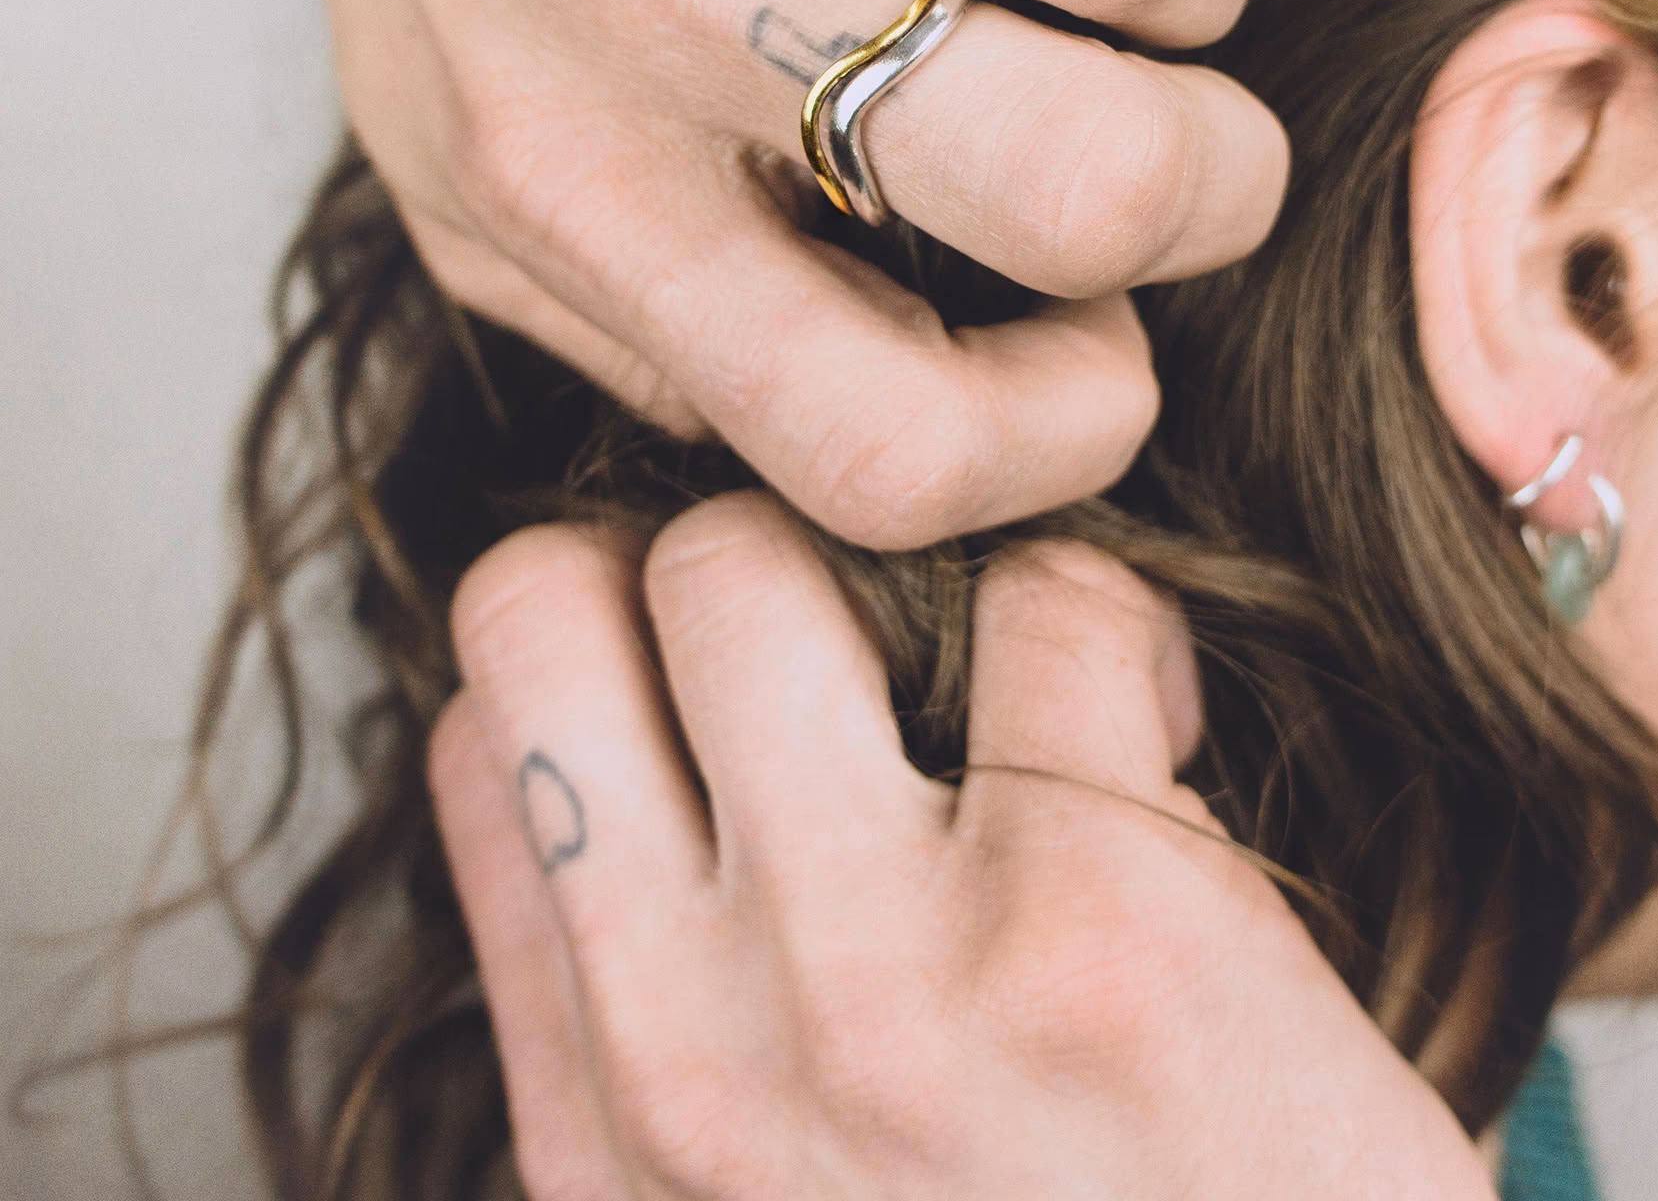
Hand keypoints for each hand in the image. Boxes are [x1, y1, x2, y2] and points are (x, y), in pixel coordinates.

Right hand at [429, 498, 1497, 1199]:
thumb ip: (618, 1003)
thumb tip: (542, 744)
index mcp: (606, 1120)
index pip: (480, 735)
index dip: (602, 639)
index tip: (724, 660)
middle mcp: (695, 1054)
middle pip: (548, 591)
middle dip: (702, 564)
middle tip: (847, 628)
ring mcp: (883, 986)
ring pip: (758, 556)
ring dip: (888, 564)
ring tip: (993, 676)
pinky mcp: (1102, 929)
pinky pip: (1059, 604)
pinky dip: (1115, 635)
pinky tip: (1158, 743)